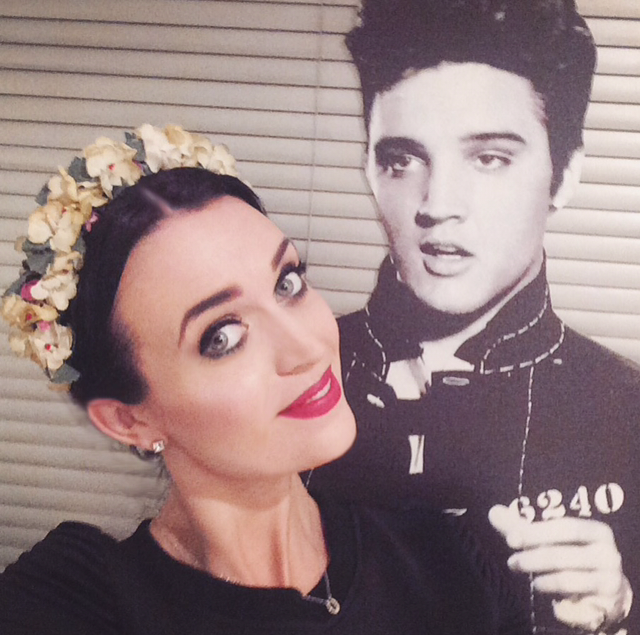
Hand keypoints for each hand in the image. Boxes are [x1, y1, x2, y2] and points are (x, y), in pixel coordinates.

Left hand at [489, 504, 632, 631]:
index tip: (510, 539)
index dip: (536, 533)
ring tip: (529, 579)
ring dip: (542, 578)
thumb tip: (494, 512)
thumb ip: (521, 527)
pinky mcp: (607, 603)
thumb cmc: (571, 555)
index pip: (566, 528)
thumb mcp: (550, 539)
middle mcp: (608, 554)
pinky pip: (577, 603)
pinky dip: (557, 598)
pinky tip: (543, 592)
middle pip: (565, 555)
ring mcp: (610, 580)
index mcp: (596, 531)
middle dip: (534, 558)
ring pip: (569, 579)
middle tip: (512, 562)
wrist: (606, 589)